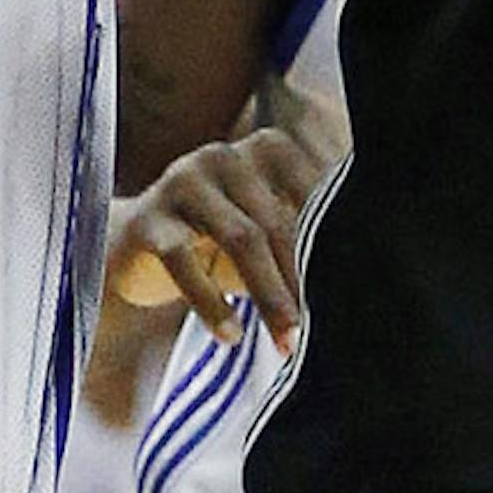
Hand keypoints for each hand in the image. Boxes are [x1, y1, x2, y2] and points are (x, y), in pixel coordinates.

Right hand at [107, 107, 333, 347]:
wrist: (135, 251)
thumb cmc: (219, 247)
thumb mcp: (267, 242)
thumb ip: (305, 248)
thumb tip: (357, 288)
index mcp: (267, 150)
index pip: (311, 197)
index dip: (331, 248)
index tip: (348, 296)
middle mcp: (224, 156)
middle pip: (277, 222)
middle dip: (300, 282)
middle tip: (317, 333)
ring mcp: (182, 181)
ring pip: (239, 238)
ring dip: (268, 296)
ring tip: (286, 341)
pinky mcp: (147, 218)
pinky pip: (183, 260)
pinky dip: (211, 303)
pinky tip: (232, 336)